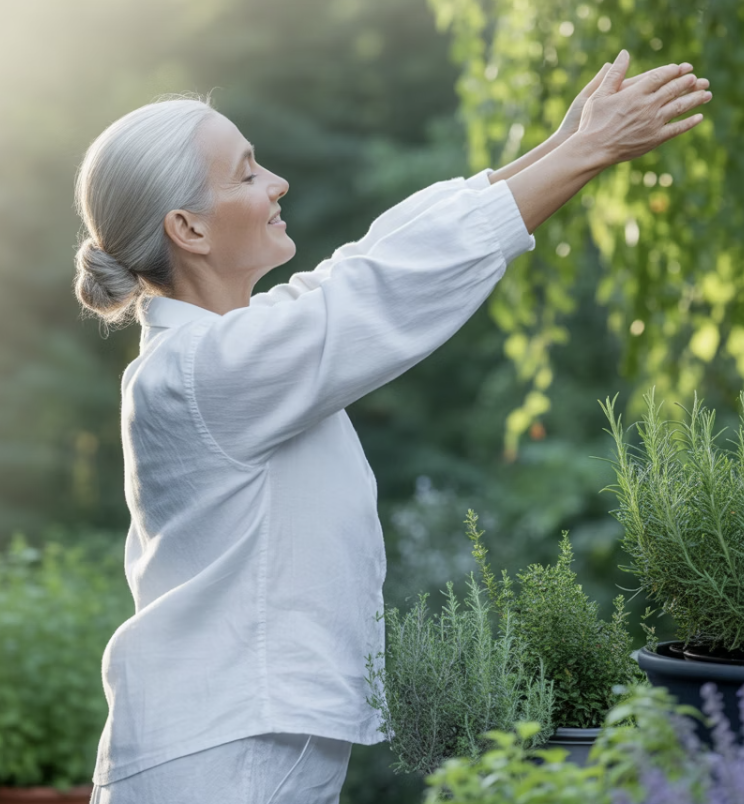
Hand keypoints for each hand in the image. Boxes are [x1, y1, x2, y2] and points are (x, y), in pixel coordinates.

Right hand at [558, 60, 709, 139]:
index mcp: (635, 93)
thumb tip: (623, 54)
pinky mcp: (655, 139)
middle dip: (686, 82)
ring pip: (680, 106)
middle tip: (696, 78)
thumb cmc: (592, 122)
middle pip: (673, 89)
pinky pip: (677, 129)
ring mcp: (653, 122)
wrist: (593, 150)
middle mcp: (648, 105)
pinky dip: (689, 122)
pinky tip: (699, 117)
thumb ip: (614, 74)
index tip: (679, 68)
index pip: (659, 76)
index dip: (671, 71)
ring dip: (695, 99)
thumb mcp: (599, 94)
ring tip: (706, 93)